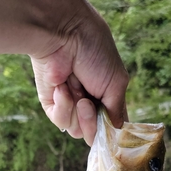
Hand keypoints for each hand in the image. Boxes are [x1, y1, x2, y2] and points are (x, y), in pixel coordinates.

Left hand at [30, 9, 127, 145]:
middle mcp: (89, 104)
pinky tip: (61, 88)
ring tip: (77, 91)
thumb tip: (118, 133)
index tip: (112, 130)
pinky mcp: (52, 105)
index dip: (111, 132)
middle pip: (94, 134)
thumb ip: (117, 112)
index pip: (111, 126)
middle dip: (93, 123)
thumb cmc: (96, 53)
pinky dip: (63, 106)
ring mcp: (71, 105)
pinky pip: (61, 122)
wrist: (65, 35)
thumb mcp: (117, 84)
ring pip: (77, 131)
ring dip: (79, 114)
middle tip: (88, 103)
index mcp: (107, 98)